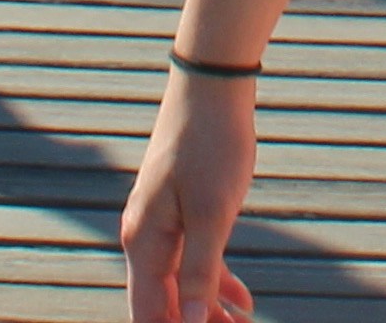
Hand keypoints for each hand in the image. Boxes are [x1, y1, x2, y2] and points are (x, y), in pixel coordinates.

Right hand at [118, 70, 259, 322]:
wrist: (212, 87)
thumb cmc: (211, 144)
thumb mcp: (211, 212)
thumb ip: (201, 270)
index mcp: (144, 242)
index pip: (149, 313)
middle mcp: (145, 237)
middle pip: (163, 303)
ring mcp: (162, 223)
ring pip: (180, 283)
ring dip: (207, 310)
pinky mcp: (181, 210)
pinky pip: (192, 258)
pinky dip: (214, 281)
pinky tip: (241, 299)